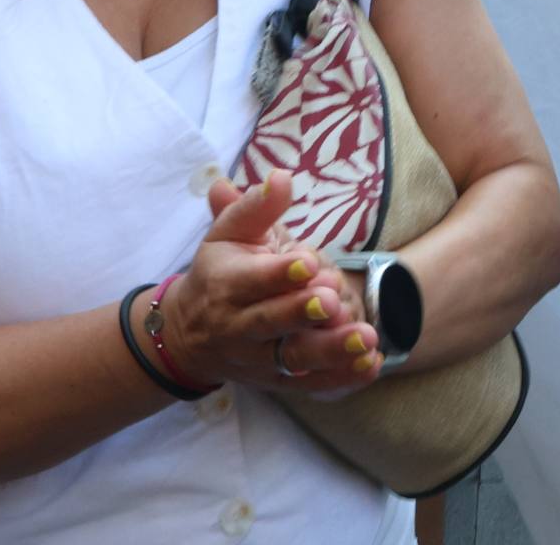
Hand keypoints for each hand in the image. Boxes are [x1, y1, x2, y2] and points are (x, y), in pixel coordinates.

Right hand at [162, 175, 378, 392]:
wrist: (189, 333)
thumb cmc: (219, 271)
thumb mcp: (228, 234)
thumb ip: (256, 207)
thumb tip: (282, 177)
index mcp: (227, 284)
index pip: (253, 280)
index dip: (281, 273)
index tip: (310, 261)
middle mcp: (239, 326)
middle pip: (271, 323)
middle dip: (302, 312)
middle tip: (334, 299)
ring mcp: (259, 358)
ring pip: (294, 358)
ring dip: (331, 351)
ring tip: (367, 338)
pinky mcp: (278, 380)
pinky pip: (310, 383)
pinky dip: (341, 377)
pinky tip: (371, 366)